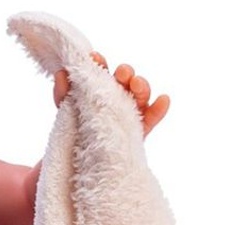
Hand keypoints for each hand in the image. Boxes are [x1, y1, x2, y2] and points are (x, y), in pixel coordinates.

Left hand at [53, 52, 169, 136]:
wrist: (75, 167)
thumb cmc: (72, 137)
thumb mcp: (64, 114)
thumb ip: (62, 95)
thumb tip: (61, 74)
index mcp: (99, 93)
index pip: (101, 75)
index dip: (100, 64)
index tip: (95, 57)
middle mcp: (117, 100)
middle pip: (125, 82)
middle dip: (125, 73)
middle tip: (122, 73)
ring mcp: (130, 115)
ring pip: (140, 96)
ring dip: (141, 86)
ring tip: (136, 84)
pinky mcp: (139, 132)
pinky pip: (152, 118)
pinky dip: (159, 108)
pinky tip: (163, 100)